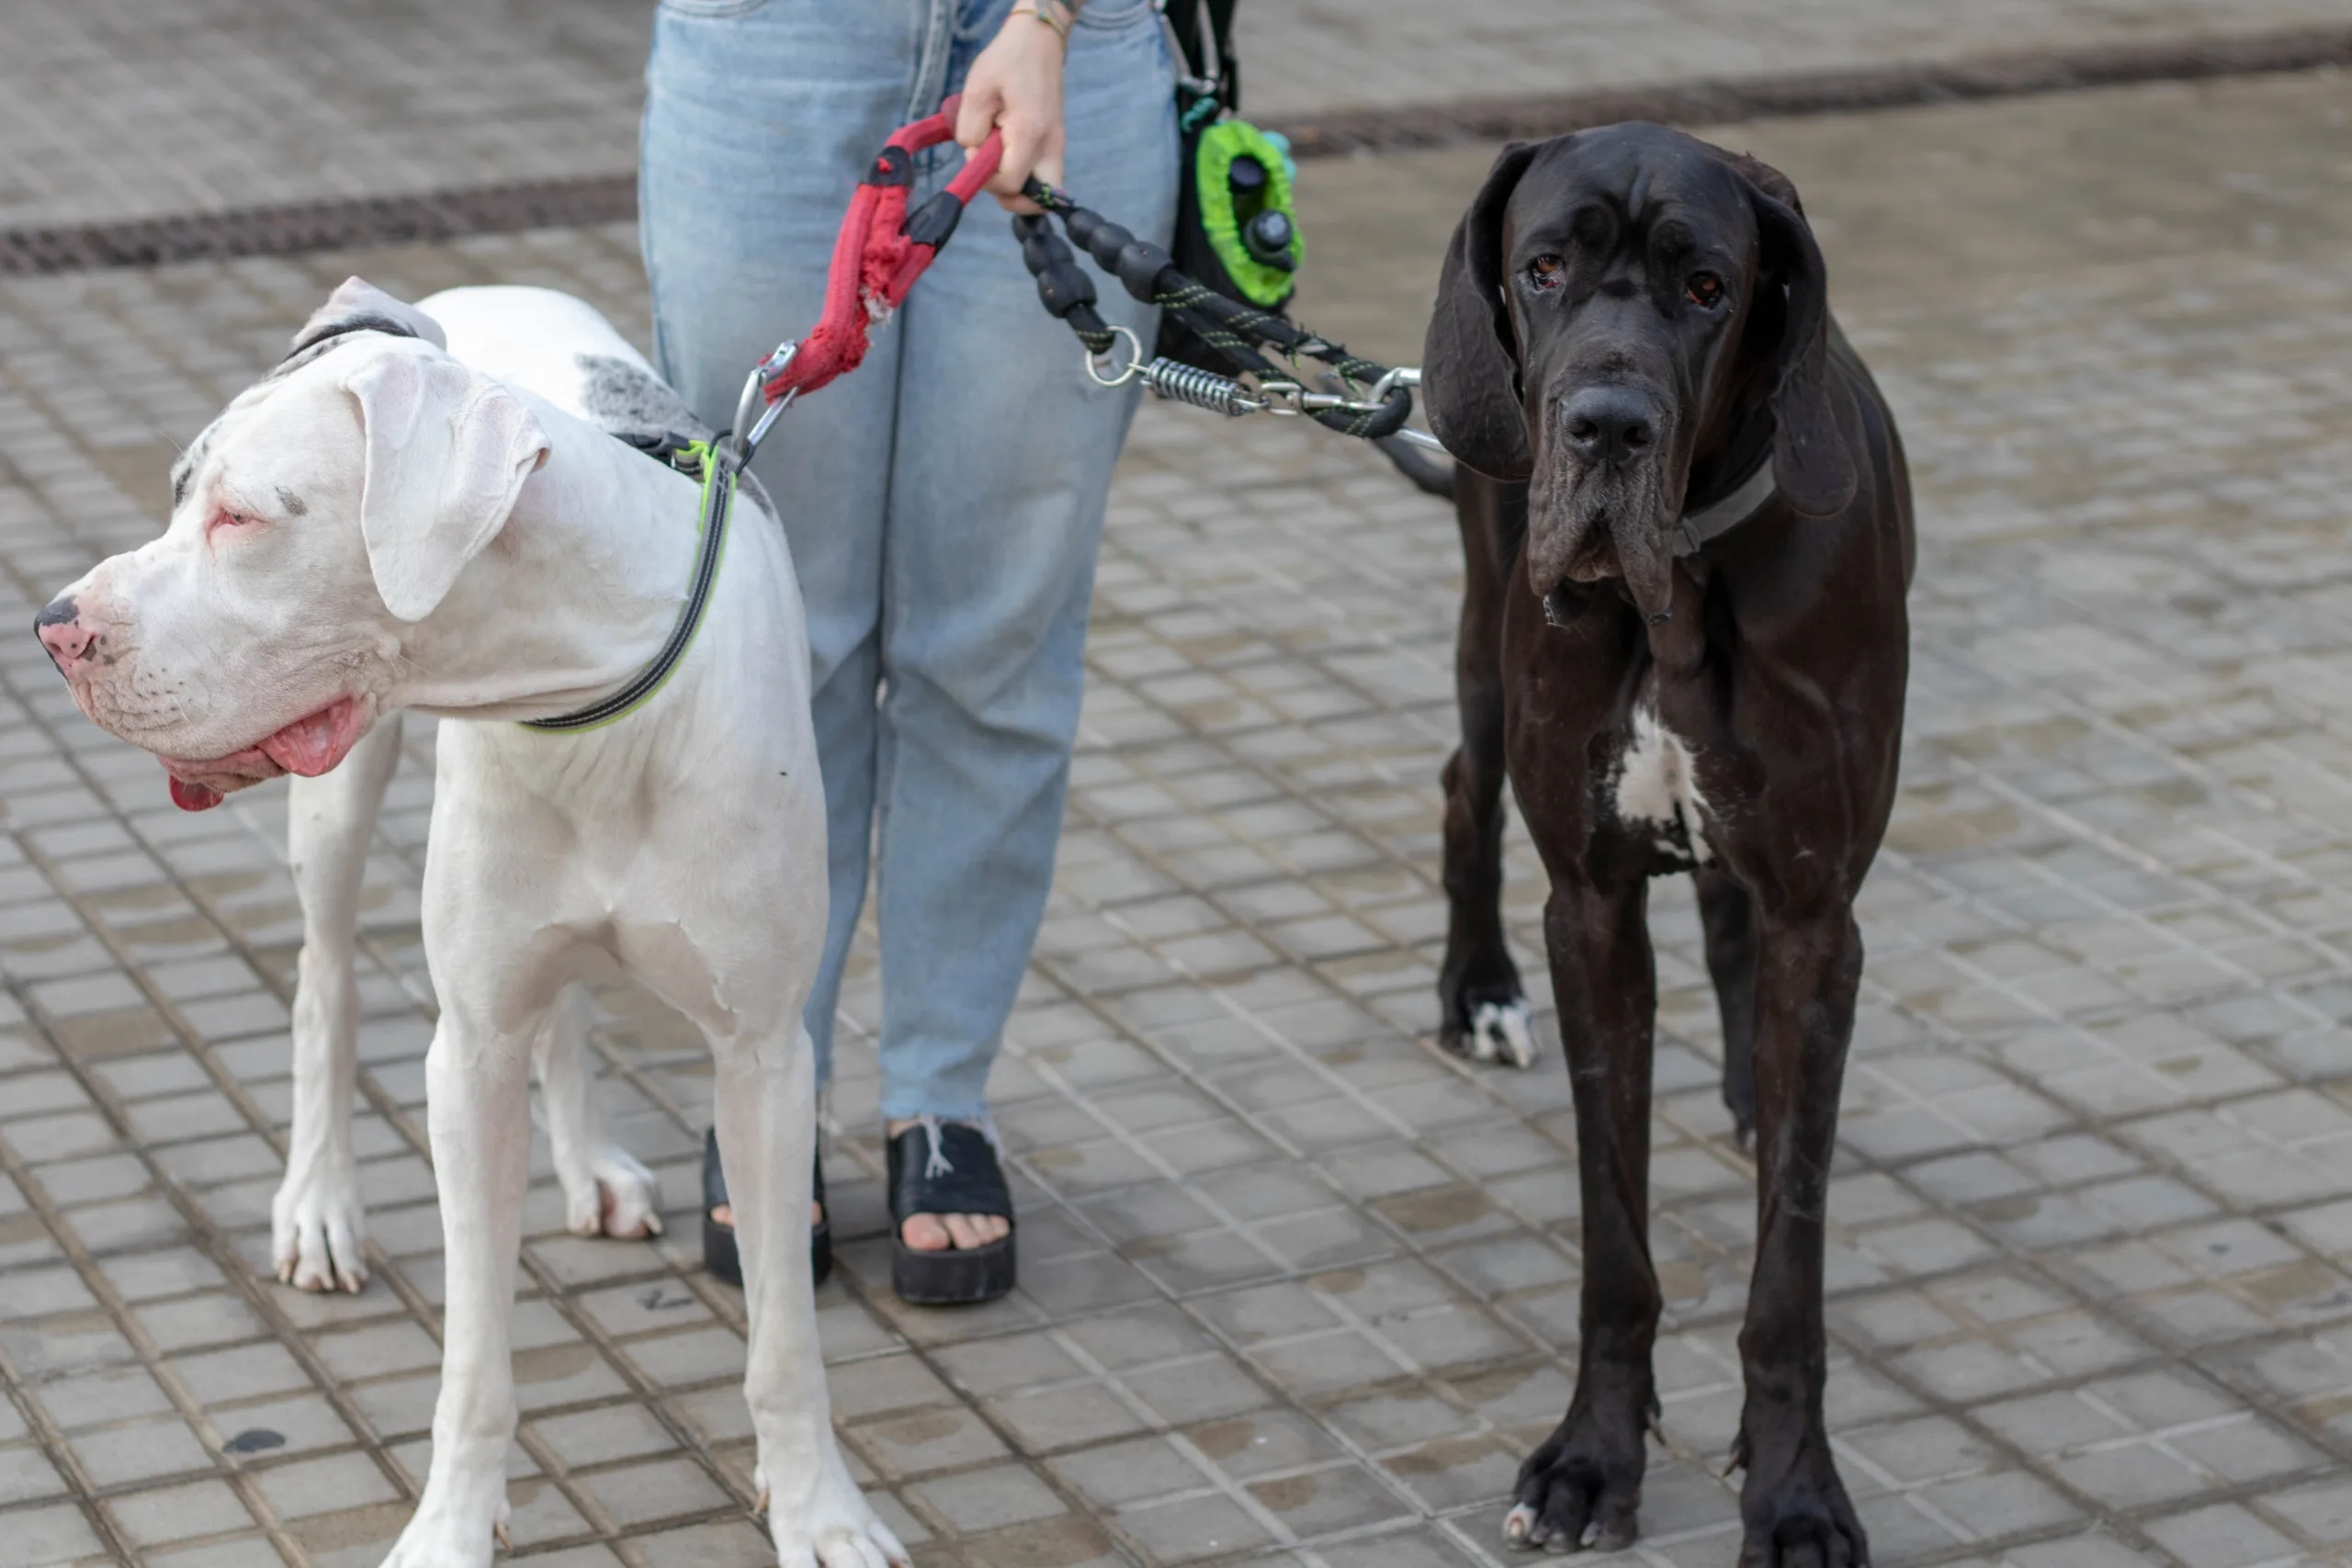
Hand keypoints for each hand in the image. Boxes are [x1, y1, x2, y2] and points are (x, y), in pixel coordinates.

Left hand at [956, 3, 1069, 213]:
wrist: (1038, 42)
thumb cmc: (1005, 62)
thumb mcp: (976, 90)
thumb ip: (969, 129)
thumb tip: (974, 155)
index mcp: (1029, 134)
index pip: (1010, 183)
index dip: (986, 178)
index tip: (976, 150)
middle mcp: (1050, 147)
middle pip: (1037, 202)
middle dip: (1009, 196)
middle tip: (991, 172)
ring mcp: (1057, 148)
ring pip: (1044, 194)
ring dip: (1017, 188)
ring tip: (999, 162)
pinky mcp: (1056, 145)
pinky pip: (1045, 179)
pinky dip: (1026, 178)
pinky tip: (1009, 156)